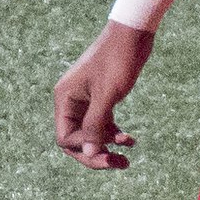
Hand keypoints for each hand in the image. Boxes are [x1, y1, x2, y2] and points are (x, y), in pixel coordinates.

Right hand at [53, 21, 154, 168]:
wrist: (134, 34)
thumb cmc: (118, 60)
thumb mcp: (108, 94)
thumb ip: (96, 124)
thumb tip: (88, 154)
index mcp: (65, 98)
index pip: (65, 138)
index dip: (84, 150)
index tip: (107, 152)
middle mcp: (71, 101)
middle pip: (77, 140)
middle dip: (96, 154)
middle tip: (119, 164)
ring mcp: (86, 101)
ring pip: (91, 134)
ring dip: (107, 148)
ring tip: (127, 160)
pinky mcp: (101, 98)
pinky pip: (103, 124)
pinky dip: (115, 135)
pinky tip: (131, 141)